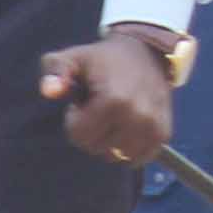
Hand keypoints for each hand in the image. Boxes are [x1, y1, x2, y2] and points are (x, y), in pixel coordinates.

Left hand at [38, 24, 178, 167]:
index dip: (74, 120)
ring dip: (110, 142)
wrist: (145, 53)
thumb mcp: (72, 58)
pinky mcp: (163, 133)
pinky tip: (125, 129)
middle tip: (97, 108)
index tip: (81, 103)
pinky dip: (128, 149)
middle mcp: (138, 116)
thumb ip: (54, 72)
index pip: (80, 135)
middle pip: (98, 148)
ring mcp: (153, 127)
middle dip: (91, 131)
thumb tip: (49, 91)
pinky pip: (139, 158)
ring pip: (117, 156)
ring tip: (112, 116)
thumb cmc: (101, 59)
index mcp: (114, 99)